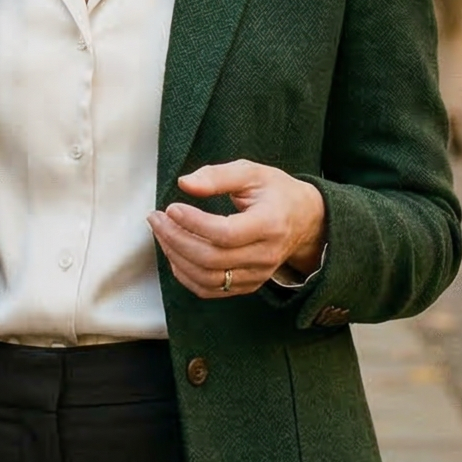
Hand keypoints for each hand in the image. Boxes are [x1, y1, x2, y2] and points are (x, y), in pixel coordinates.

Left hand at [151, 160, 326, 299]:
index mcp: (270, 223)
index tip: (171, 207)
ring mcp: (258, 274)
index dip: (193, 223)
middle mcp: (266, 254)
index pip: (226, 233)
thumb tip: (184, 183)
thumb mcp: (252, 172)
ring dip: (176, 258)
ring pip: (208, 279)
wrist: (304, 220)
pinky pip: (211, 290)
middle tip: (156, 218)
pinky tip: (174, 253)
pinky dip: (186, 275)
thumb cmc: (275, 192)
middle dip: (175, 239)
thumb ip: (218, 176)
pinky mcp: (249, 285)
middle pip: (212, 259)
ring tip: (162, 233)